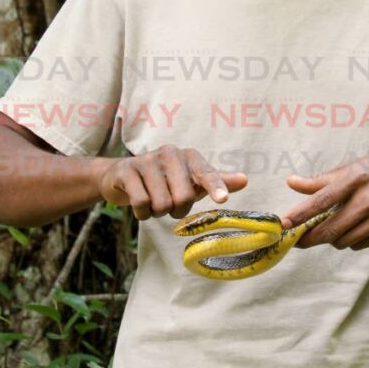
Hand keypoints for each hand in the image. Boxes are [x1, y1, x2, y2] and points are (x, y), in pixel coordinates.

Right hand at [98, 145, 247, 219]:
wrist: (123, 176)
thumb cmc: (167, 180)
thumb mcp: (192, 180)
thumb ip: (217, 181)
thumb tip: (245, 180)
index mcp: (190, 156)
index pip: (206, 173)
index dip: (215, 186)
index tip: (222, 199)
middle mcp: (170, 153)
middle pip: (184, 197)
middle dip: (177, 210)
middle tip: (171, 204)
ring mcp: (147, 160)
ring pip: (162, 203)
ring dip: (158, 212)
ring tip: (154, 202)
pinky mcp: (127, 170)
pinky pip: (141, 203)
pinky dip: (143, 213)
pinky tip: (141, 206)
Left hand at [280, 147, 368, 249]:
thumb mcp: (353, 165)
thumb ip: (322, 179)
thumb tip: (291, 182)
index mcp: (356, 178)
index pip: (322, 200)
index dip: (300, 214)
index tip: (283, 224)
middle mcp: (368, 200)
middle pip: (330, 230)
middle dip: (309, 239)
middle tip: (297, 240)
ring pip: (343, 241)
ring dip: (331, 238)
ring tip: (331, 227)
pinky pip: (359, 244)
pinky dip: (350, 240)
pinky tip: (353, 227)